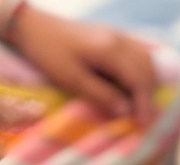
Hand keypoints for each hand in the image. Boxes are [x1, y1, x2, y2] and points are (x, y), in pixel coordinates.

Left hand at [8, 6, 156, 123]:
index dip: (144, 103)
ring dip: (146, 83)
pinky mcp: (111, 35)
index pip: (139, 79)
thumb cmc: (48, 53)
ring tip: (137, 103)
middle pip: (147, 70)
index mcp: (110, 50)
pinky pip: (137, 52)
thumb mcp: (71, 79)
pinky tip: (132, 83)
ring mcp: (116, 35)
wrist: (31, 26)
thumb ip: (100, 95)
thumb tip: (126, 110)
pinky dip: (140, 70)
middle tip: (141, 117)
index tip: (143, 124)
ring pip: (145, 60)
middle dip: (148, 95)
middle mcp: (119, 40)